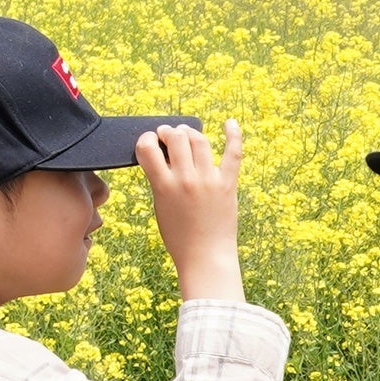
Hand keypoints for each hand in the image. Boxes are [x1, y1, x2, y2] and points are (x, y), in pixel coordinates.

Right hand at [139, 118, 245, 304]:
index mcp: (163, 186)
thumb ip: (160, 180)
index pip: (147, 148)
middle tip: (168, 135)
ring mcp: (208, 180)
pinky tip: (230, 123)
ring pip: (199, 141)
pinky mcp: (228, 185)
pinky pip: (232, 154)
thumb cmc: (179, 237)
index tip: (149, 141)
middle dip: (169, 132)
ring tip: (187, 134)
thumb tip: (164, 155)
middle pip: (176, 138)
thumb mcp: (160, 206)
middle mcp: (186, 180)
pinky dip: (233, 135)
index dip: (146, 139)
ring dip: (190, 132)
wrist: (205, 257)